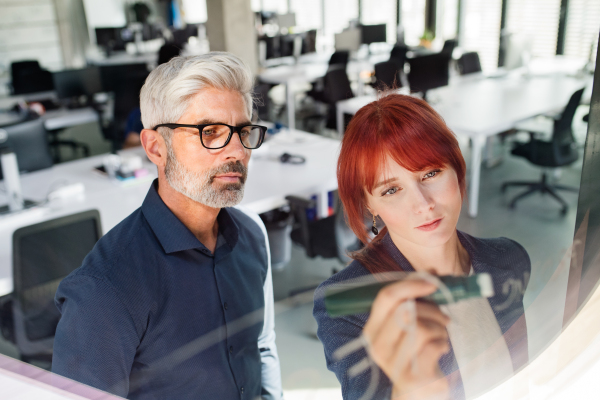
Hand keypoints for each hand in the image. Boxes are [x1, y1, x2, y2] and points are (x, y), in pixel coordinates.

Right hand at [363, 280, 449, 399]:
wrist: (417, 392)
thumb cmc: (415, 352)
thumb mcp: (411, 323)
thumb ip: (416, 298)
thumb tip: (431, 272)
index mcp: (373, 329)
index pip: (386, 297)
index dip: (410, 285)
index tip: (432, 282)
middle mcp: (377, 346)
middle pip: (406, 310)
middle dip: (432, 309)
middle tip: (443, 316)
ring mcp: (393, 363)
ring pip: (421, 328)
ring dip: (439, 328)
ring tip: (440, 336)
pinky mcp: (411, 377)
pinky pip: (433, 346)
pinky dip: (443, 343)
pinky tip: (440, 349)